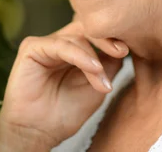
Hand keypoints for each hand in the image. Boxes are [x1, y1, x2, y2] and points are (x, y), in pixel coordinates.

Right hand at [0, 20, 128, 150]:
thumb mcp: (97, 87)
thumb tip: (124, 47)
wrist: (38, 133)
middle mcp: (59, 42)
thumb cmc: (65, 112)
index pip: (95, 33)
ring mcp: (45, 44)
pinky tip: (93, 69)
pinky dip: (79, 56)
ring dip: (94, 59)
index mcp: (74, 49)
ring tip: (103, 81)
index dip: (112, 38)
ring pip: (76, 37)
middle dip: (107, 39)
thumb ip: (109, 65)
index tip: (130, 50)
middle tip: (123, 51)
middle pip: (86, 28)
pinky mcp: (31, 48)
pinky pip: (60, 45)